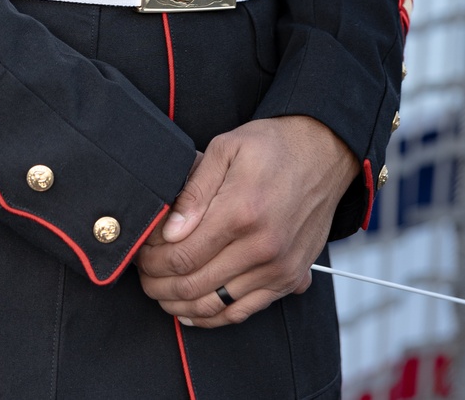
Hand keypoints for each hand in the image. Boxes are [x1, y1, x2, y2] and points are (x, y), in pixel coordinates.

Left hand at [136, 117, 357, 327]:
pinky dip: (213, 318)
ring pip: (215, 306)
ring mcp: (278, 267)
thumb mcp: (226, 148)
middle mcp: (262, 247)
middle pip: (194, 285)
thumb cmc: (272, 146)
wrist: (324, 153)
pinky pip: (244, 312)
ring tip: (161, 292)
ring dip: (180, 305)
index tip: (140, 254)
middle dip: (158, 285)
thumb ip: (194, 191)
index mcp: (241, 211)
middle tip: (143, 275)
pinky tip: (192, 310)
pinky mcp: (290, 278)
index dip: (153, 261)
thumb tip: (169, 232)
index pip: (182, 255)